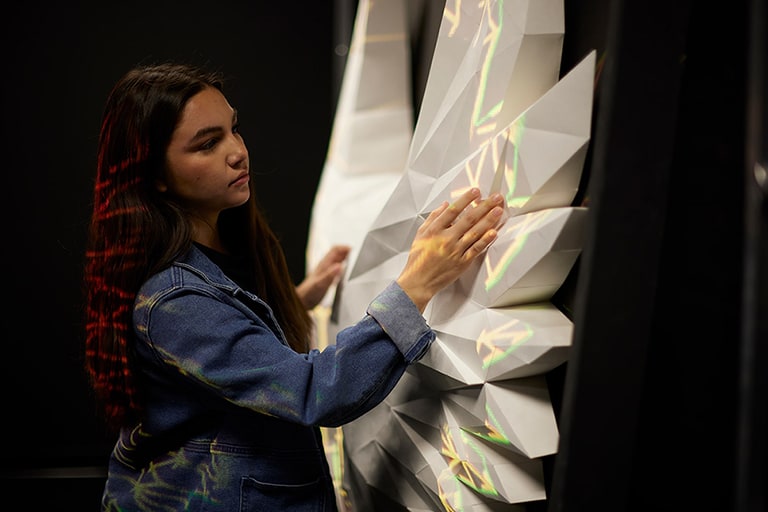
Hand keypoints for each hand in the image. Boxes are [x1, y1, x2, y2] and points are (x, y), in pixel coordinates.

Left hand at [296, 245, 350, 308]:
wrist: (303, 301)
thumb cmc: (309, 293)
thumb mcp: (320, 284)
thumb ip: (329, 275)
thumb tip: (339, 266)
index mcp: (324, 264)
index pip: (336, 249)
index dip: (345, 247)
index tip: (355, 250)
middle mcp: (326, 266)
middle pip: (338, 253)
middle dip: (348, 252)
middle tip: (358, 255)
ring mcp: (327, 272)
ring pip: (338, 261)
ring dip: (347, 259)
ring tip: (356, 262)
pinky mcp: (328, 278)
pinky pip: (338, 269)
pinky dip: (344, 268)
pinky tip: (348, 273)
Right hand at [396, 188, 502, 311]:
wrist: (419, 282)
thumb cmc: (418, 259)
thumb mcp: (420, 234)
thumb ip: (433, 218)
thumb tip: (445, 205)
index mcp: (435, 230)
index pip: (453, 210)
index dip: (466, 199)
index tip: (476, 191)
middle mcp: (446, 239)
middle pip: (468, 219)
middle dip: (484, 206)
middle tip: (495, 198)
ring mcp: (455, 251)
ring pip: (475, 232)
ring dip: (489, 220)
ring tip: (498, 210)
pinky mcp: (462, 262)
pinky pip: (476, 249)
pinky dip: (485, 240)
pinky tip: (494, 232)